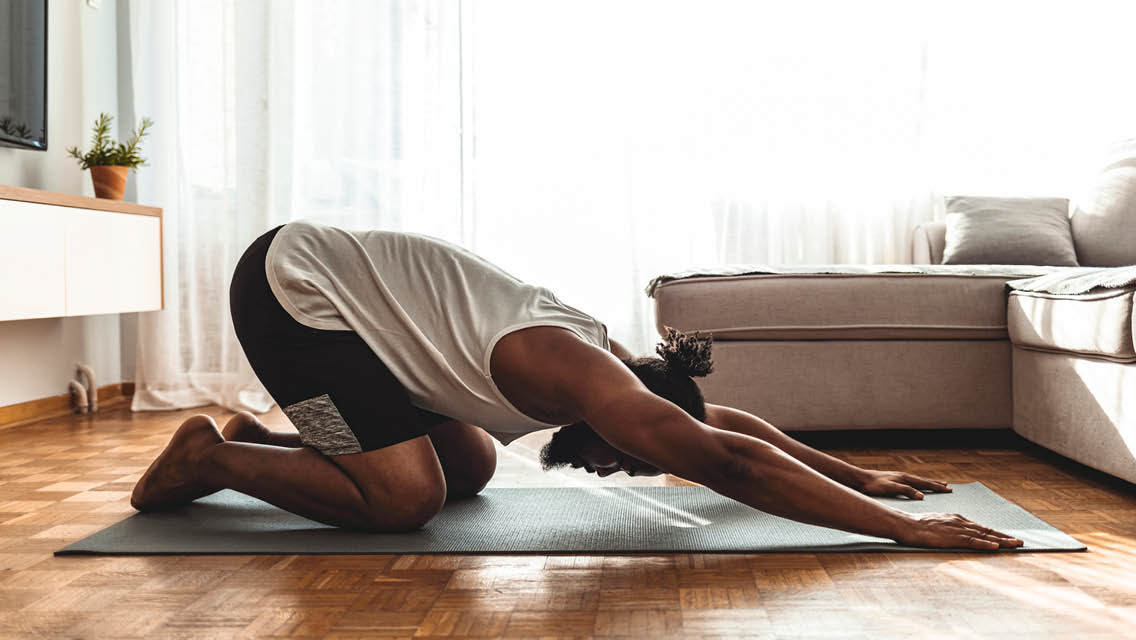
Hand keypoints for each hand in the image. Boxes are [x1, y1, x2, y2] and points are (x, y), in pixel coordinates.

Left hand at [854, 469, 951, 499]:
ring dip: (928, 483)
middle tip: (948, 487)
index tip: (949, 489)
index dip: (937, 487)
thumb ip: (906, 491)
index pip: (925, 483)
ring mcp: (899, 478)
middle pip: (924, 481)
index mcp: (905, 478)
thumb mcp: (891, 488)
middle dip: (936, 484)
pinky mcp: (894, 480)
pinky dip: (918, 484)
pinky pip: (911, 483)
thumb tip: (922, 496)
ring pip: (918, 481)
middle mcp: (904, 477)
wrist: (860, 480)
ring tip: (937, 484)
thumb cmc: (873, 485)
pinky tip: (918, 487)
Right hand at [894, 512, 1023, 549]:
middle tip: (1020, 542)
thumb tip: (954, 534)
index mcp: (956, 519)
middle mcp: (960, 522)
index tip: (1007, 538)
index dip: (995, 533)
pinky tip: (996, 546)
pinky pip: (972, 541)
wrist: (905, 524)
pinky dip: (986, 543)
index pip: (980, 527)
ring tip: (1016, 544)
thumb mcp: (935, 525)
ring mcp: (957, 529)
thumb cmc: (916, 526)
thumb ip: (947, 528)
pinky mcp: (952, 537)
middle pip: (987, 530)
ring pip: (984, 535)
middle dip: (1004, 536)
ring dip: (1001, 540)